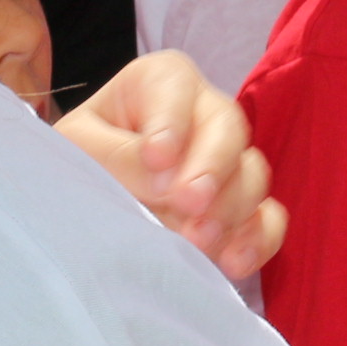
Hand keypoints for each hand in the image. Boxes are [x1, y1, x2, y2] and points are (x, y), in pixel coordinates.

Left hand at [57, 49, 286, 282]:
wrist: (83, 210)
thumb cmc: (78, 162)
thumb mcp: (78, 148)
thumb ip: (117, 156)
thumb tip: (165, 179)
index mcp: (159, 83)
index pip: (176, 86)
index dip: (171, 121)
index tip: (156, 158)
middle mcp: (202, 115)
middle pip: (229, 127)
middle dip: (211, 168)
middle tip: (189, 202)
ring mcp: (228, 163)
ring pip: (252, 174)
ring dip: (230, 209)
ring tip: (198, 240)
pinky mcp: (242, 208)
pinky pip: (268, 218)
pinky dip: (256, 239)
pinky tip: (232, 261)